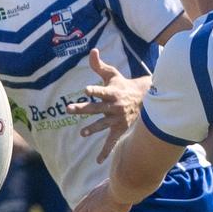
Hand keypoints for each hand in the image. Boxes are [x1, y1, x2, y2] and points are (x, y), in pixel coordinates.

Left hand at [67, 48, 149, 162]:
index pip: (100, 91)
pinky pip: (111, 142)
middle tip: (69, 108)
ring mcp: (116, 120)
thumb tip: (91, 50)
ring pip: (103, 125)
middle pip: (96, 108)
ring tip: (83, 133)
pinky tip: (98, 161)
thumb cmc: (122, 85)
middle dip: (83, 109)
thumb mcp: (112, 74)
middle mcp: (113, 107)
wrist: (143, 100)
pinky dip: (105, 152)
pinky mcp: (119, 130)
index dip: (94, 90)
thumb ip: (99, 65)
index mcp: (111, 93)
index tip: (86, 90)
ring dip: (93, 129)